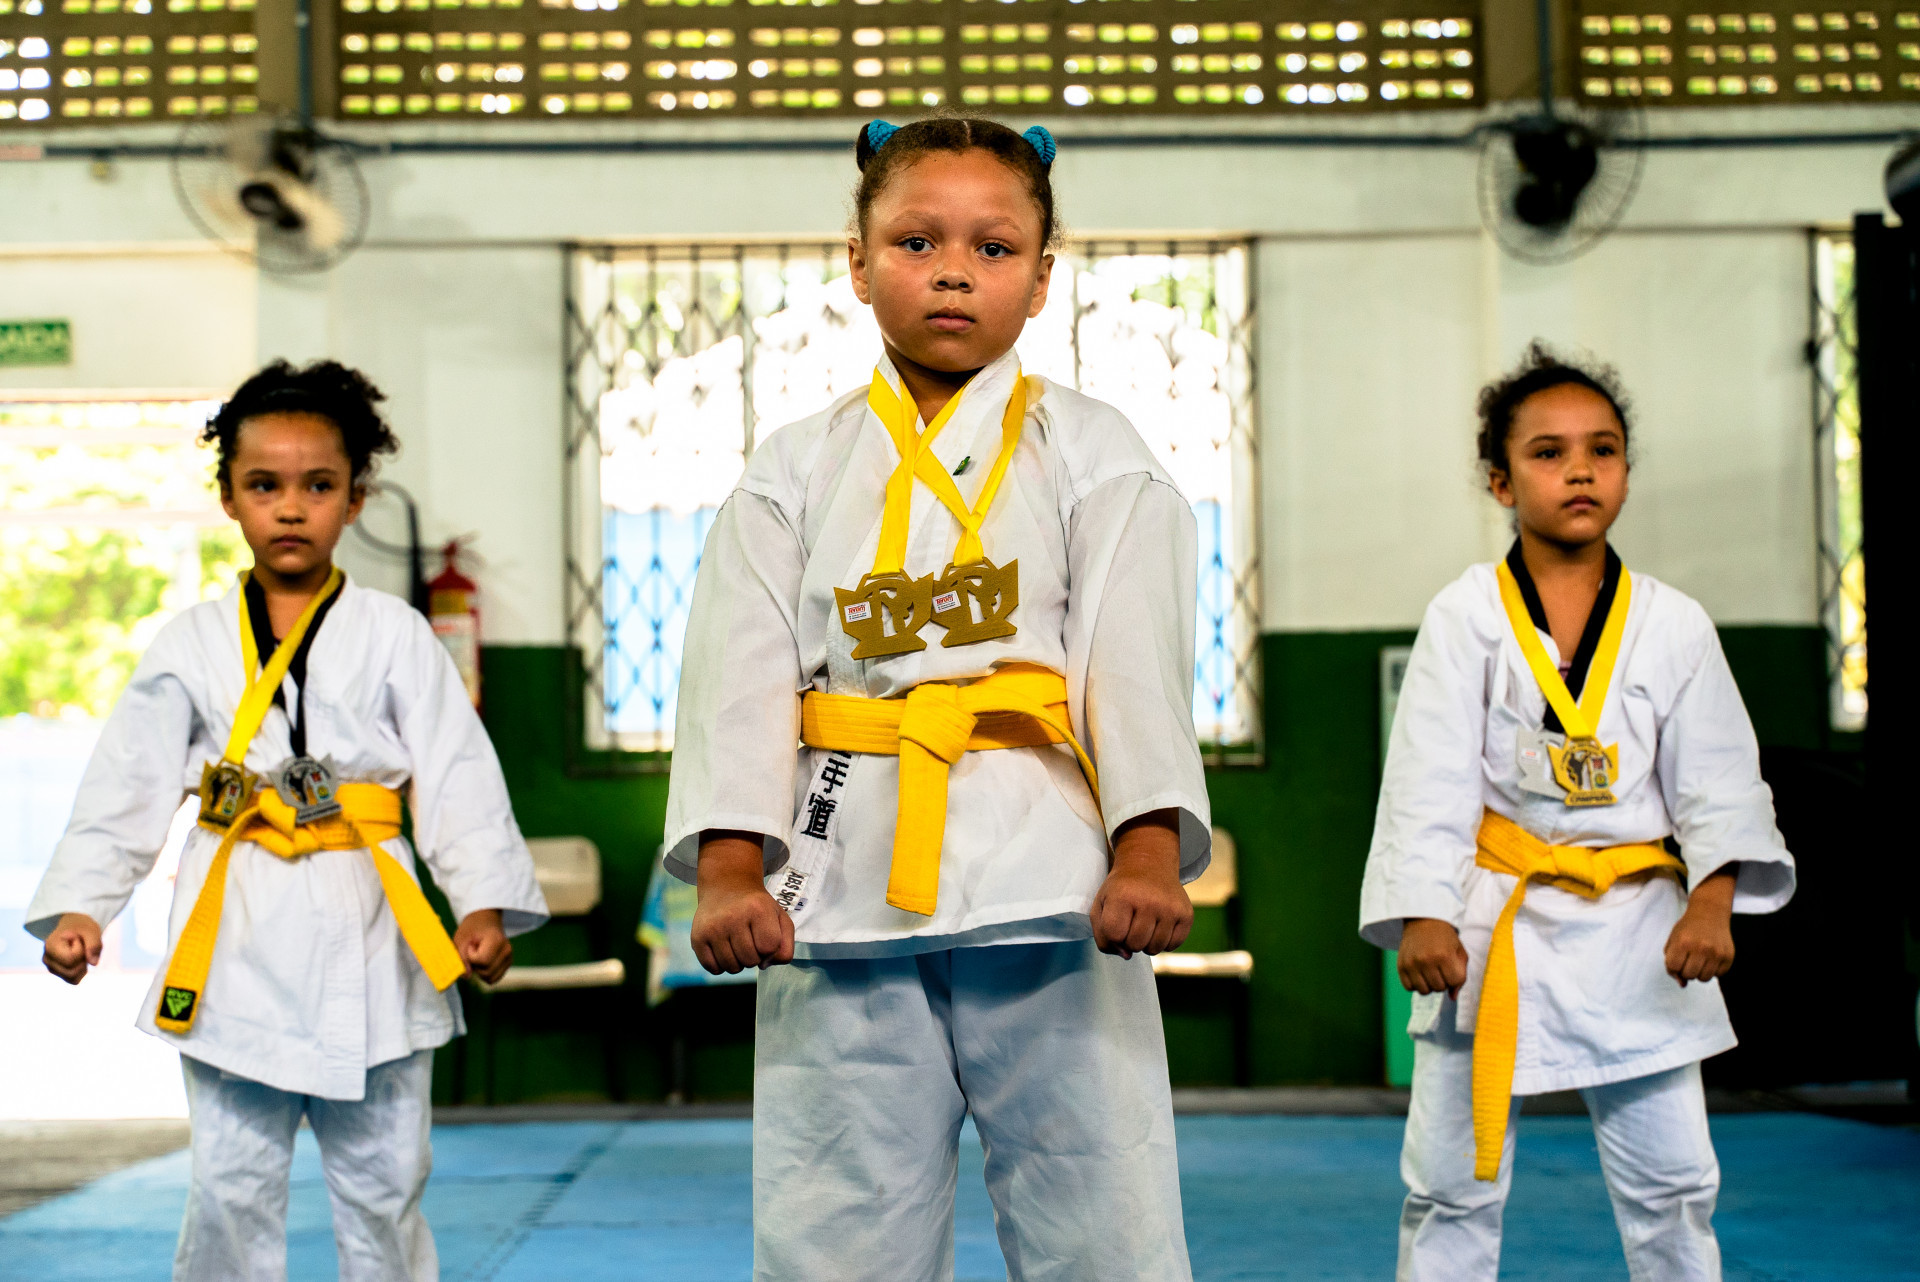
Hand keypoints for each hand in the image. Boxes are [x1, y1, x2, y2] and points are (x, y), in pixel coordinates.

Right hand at [42, 913, 102, 984]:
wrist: (72, 926)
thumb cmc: (81, 927)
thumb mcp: (91, 930)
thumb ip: (94, 945)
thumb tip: (93, 963)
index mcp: (50, 946)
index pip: (70, 959)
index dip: (81, 950)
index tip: (77, 939)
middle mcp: (47, 959)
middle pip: (72, 971)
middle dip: (83, 960)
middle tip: (80, 946)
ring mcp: (51, 967)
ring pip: (73, 978)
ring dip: (83, 966)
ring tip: (79, 952)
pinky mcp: (57, 973)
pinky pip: (74, 980)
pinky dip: (81, 972)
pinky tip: (79, 960)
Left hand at [455, 909, 512, 984]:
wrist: (485, 919)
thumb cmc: (472, 927)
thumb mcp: (461, 939)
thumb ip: (462, 958)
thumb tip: (467, 976)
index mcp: (497, 940)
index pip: (482, 960)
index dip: (471, 956)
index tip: (471, 944)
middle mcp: (507, 950)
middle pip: (486, 972)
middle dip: (475, 965)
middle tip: (474, 950)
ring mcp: (509, 958)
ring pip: (490, 978)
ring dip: (480, 971)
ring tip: (479, 955)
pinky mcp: (508, 964)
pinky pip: (494, 978)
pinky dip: (485, 974)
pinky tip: (483, 961)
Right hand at [692, 831, 792, 974]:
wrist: (727, 886)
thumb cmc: (758, 908)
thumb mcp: (780, 918)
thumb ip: (785, 947)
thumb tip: (764, 965)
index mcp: (758, 909)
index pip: (769, 948)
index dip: (770, 949)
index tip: (765, 937)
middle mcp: (733, 916)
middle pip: (751, 961)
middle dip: (754, 956)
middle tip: (750, 940)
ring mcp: (713, 927)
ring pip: (732, 967)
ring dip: (738, 962)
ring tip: (738, 944)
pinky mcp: (697, 937)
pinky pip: (713, 968)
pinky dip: (721, 966)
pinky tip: (724, 949)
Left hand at [1091, 810, 1191, 959]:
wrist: (1149, 865)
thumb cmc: (1122, 890)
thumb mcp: (1101, 905)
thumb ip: (1103, 936)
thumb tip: (1127, 956)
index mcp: (1123, 896)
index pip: (1114, 935)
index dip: (1113, 935)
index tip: (1116, 922)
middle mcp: (1149, 901)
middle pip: (1135, 945)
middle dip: (1130, 940)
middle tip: (1131, 922)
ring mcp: (1170, 908)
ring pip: (1154, 948)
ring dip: (1147, 943)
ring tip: (1145, 924)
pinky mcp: (1186, 914)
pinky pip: (1172, 946)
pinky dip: (1164, 941)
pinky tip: (1159, 925)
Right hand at [1398, 918, 1467, 997]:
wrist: (1423, 920)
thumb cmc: (1445, 937)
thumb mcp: (1459, 952)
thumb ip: (1460, 975)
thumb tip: (1453, 997)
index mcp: (1444, 956)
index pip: (1454, 982)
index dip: (1455, 978)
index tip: (1452, 968)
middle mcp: (1427, 961)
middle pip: (1439, 988)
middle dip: (1443, 981)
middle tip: (1440, 968)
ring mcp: (1412, 964)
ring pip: (1424, 991)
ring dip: (1429, 985)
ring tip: (1430, 972)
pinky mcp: (1401, 966)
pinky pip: (1409, 987)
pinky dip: (1415, 984)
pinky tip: (1419, 973)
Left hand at [1665, 865, 1736, 986]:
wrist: (1710, 913)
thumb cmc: (1688, 929)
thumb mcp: (1673, 940)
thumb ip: (1671, 963)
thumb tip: (1682, 985)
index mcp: (1683, 942)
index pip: (1673, 967)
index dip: (1673, 966)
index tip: (1677, 958)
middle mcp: (1701, 948)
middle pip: (1689, 975)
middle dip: (1686, 970)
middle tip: (1689, 959)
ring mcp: (1716, 953)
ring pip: (1704, 978)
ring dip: (1699, 972)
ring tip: (1700, 959)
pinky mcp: (1729, 956)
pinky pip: (1718, 975)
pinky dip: (1713, 970)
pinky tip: (1711, 957)